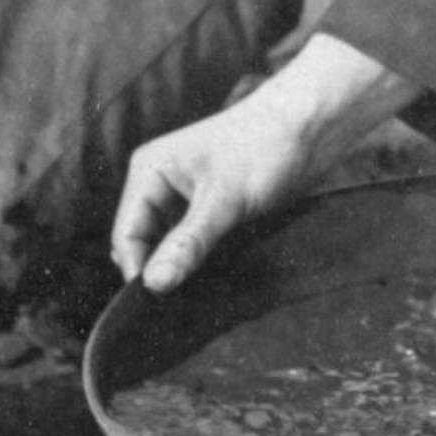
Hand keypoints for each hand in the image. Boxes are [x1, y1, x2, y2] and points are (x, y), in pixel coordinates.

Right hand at [109, 37, 417, 293]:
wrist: (309, 127)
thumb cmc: (263, 148)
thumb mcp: (224, 200)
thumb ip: (187, 244)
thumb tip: (153, 285)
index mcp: (149, 171)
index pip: (127, 234)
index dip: (139, 271)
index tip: (158, 309)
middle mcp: (160, 184)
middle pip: (144, 243)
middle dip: (159, 271)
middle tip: (184, 306)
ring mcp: (184, 196)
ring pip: (169, 246)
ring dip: (182, 268)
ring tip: (202, 294)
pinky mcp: (209, 207)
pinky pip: (193, 243)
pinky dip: (200, 261)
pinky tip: (217, 278)